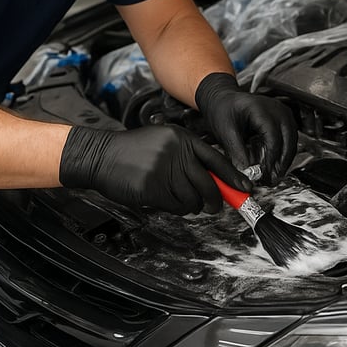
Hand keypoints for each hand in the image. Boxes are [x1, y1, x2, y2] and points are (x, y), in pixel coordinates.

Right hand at [59, 124, 252, 213]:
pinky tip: (171, 203)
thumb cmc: (133, 151)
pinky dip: (179, 209)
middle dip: (217, 199)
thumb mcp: (164, 140)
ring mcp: (164, 170)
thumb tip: (216, 179)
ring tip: (186, 202)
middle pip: (209, 183)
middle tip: (217, 206)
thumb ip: (188, 155)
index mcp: (182, 138)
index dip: (233, 177)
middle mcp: (176, 152)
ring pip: (193, 197)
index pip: (217, 159)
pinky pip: (177, 206)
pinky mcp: (152, 188)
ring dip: (194, 206)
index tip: (245, 189)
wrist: (102, 156)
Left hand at [195, 72, 296, 184]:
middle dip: (282, 163)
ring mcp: (282, 114)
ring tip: (274, 176)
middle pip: (288, 140)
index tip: (265, 174)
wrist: (223, 99)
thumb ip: (236, 152)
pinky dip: (283, 153)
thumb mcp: (225, 131)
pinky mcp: (282, 120)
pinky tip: (275, 166)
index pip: (273, 137)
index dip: (271, 159)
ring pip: (292, 141)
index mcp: (262, 109)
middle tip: (272, 180)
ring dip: (285, 160)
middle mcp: (276, 110)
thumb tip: (245, 172)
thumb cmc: (223, 109)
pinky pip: (289, 139)